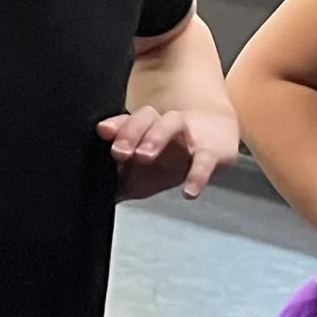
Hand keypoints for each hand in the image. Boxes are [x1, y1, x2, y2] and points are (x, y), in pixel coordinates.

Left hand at [100, 105, 240, 202]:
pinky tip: (189, 193)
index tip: (103, 132)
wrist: (219, 139)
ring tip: (143, 156)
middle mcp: (164, 127)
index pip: (127, 122)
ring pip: (172, 123)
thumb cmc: (173, 157)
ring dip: (156, 137)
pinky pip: (206, 160)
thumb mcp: (142, 172)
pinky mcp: (213, 151)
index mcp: (145, 130)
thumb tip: (96, 199)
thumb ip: (118, 183)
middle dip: (130, 132)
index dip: (115, 126)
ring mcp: (189, 136)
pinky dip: (198, 176)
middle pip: (146, 116)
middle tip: (118, 151)